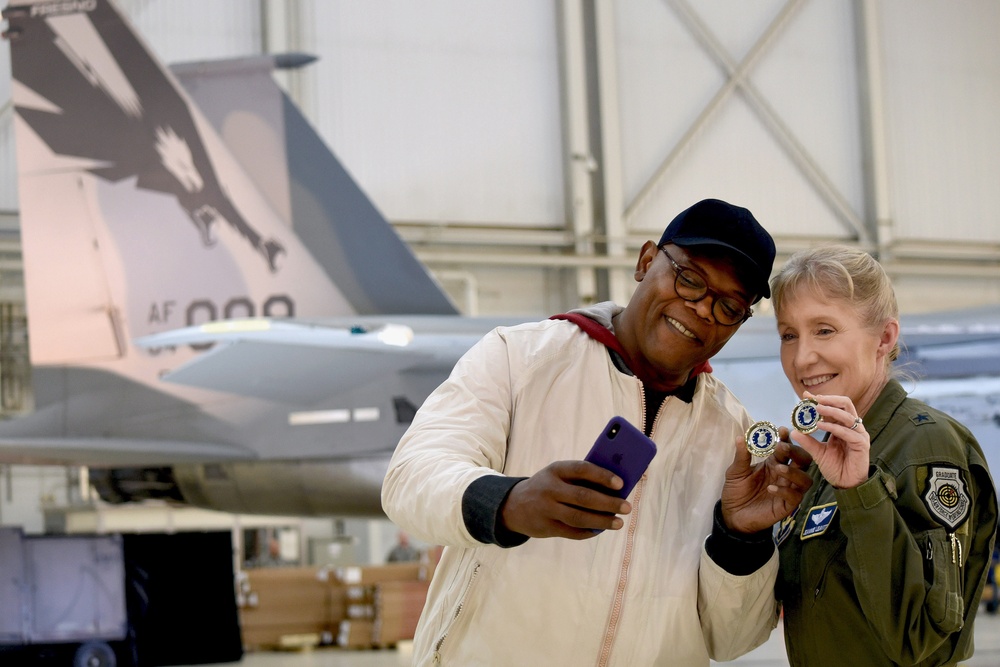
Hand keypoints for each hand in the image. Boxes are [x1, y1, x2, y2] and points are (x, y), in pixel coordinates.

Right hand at [500, 460, 632, 538]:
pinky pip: (572, 532)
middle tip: (627, 507)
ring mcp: (547, 509)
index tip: (620, 483)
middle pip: (583, 496)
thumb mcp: (557, 475)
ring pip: (579, 517)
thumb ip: (580, 479)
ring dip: (602, 521)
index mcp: (555, 470)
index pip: (581, 469)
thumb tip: (614, 489)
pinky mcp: (546, 527)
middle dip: (608, 503)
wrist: (514, 505)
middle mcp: (549, 488)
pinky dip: (589, 531)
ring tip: (618, 522)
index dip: (602, 476)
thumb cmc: (547, 486)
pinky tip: (600, 529)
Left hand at [721, 432, 813, 533]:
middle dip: (796, 452)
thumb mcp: (736, 472)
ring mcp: (788, 490)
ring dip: (794, 472)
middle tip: (783, 448)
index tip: (782, 430)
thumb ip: (741, 456)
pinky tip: (771, 488)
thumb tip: (742, 437)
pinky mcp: (787, 506)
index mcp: (774, 463)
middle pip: (803, 461)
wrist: (732, 515)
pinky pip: (795, 497)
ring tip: (779, 468)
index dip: (787, 439)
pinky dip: (785, 491)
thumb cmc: (736, 491)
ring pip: (805, 479)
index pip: (786, 449)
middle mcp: (785, 475)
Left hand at [789, 391, 869, 488]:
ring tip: (816, 409)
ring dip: (830, 410)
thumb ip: (808, 441)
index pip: (834, 406)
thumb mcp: (818, 452)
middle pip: (845, 404)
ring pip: (847, 415)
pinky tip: (820, 426)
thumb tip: (793, 430)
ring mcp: (859, 435)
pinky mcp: (862, 445)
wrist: (847, 485)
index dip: (821, 399)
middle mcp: (853, 427)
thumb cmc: (835, 468)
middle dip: (829, 399)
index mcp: (842, 426)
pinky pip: (848, 432)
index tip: (806, 395)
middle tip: (814, 399)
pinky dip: (833, 427)